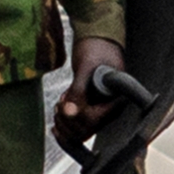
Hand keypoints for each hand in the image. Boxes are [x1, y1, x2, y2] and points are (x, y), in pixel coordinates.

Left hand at [53, 36, 146, 155]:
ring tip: (59, 104)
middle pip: (84, 132)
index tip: (63, 103)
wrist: (97, 40)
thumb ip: (78, 89)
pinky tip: (58, 113)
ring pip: (78, 133)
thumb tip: (69, 112)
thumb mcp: (86, 67)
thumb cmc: (96, 49)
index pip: (92, 122)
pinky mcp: (91, 111)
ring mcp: (100, 112)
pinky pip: (76, 129)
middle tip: (59, 102)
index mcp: (115, 101)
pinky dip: (64, 124)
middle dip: (66, 120)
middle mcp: (109, 110)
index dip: (74, 116)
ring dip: (63, 122)